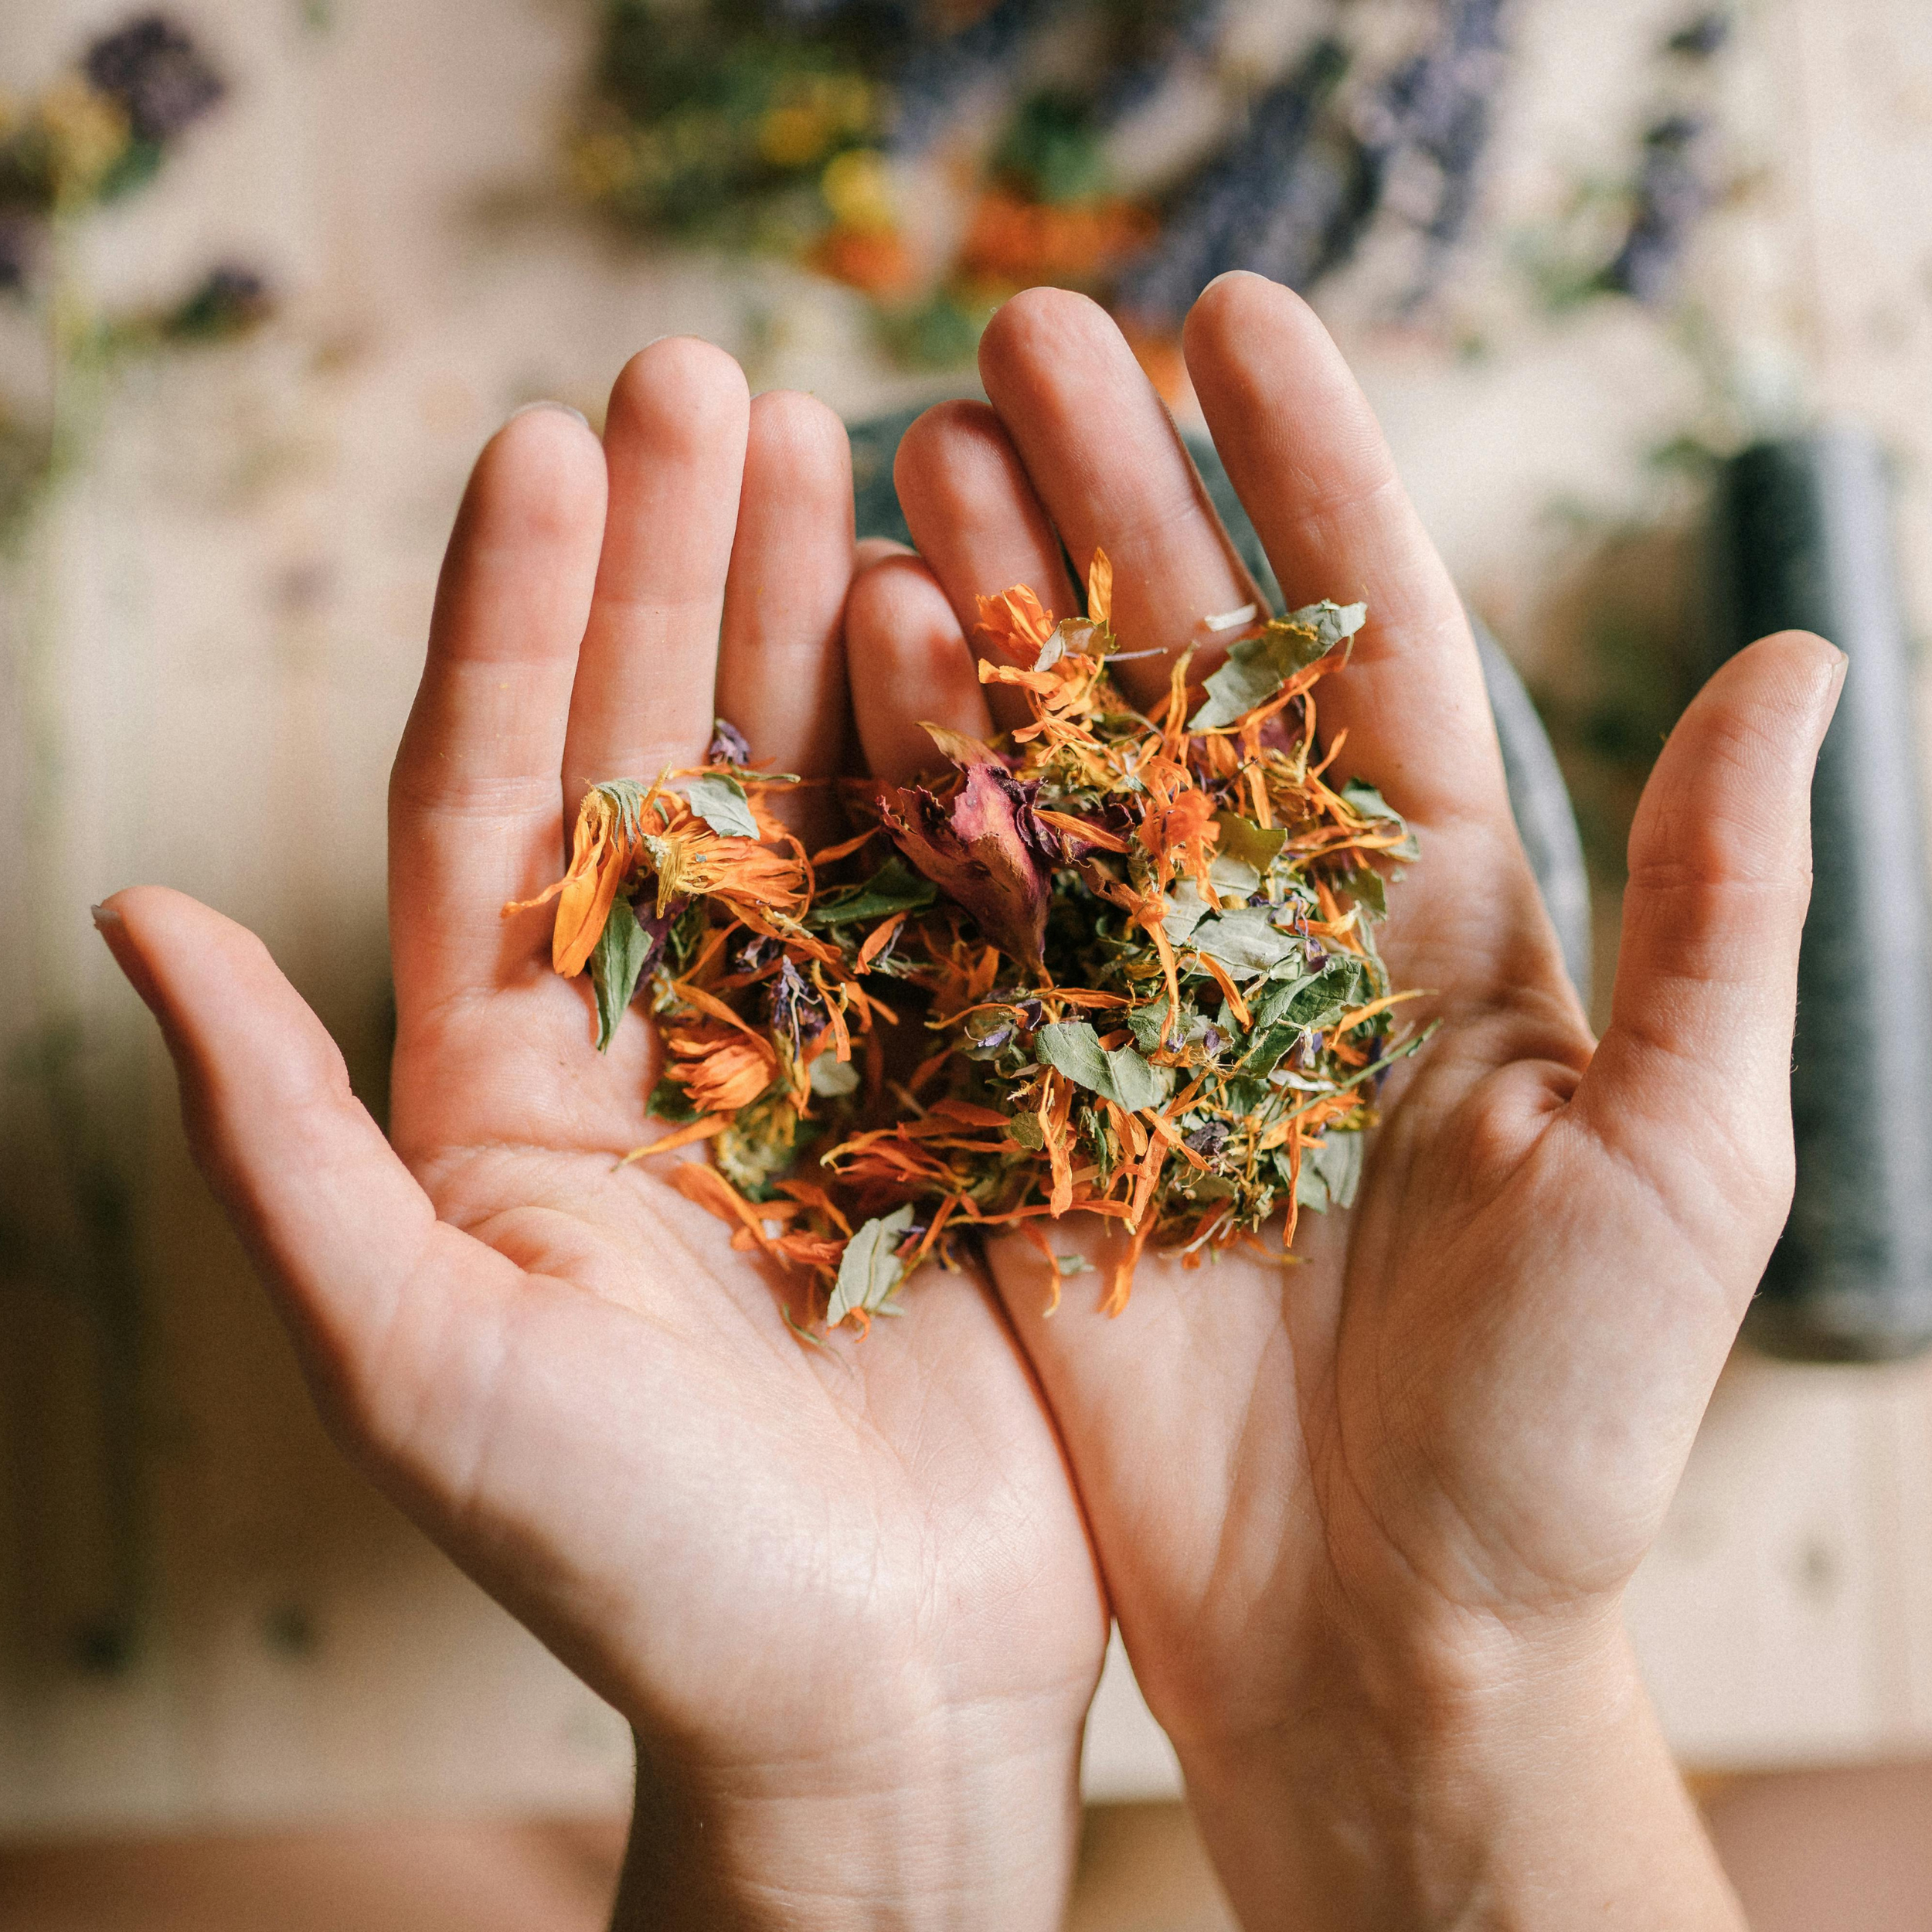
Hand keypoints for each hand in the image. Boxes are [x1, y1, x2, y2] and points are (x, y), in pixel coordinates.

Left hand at [95, 345, 1106, 1931]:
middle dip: (673, 564)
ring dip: (817, 620)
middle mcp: (663, 1029)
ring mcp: (828, 1043)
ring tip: (841, 443)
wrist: (873, 1693)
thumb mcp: (418, 1359)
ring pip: (812, 792)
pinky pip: (961, 895)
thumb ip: (281, 1141)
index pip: (495, 799)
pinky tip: (971, 630)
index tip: (547, 445)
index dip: (515, 619)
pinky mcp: (966, 1085)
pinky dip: (963, 764)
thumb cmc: (634, 1564)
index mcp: (511, 1075)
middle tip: (708, 373)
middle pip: (657, 752)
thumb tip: (126, 918)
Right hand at [848, 276, 1842, 1928]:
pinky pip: (955, 922)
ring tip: (919, 450)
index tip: (1228, 319)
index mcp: (1440, 919)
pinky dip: (907, 785)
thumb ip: (1713, 911)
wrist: (1381, 1637)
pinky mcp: (1021, 1105)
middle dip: (1109, 500)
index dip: (1303, 477)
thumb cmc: (1558, 1428)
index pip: (1365, 645)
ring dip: (991, 607)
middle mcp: (1274, 934)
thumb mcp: (1676, 1157)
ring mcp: (1132, 1012)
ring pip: (1049, 767)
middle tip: (1015, 340)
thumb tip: (1793, 655)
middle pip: (1178, 674)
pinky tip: (851, 649)